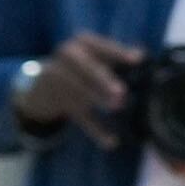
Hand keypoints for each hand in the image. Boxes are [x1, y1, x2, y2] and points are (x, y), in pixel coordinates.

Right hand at [14, 32, 143, 142]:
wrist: (41, 86)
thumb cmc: (82, 68)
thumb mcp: (95, 57)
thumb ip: (116, 58)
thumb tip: (143, 56)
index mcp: (82, 43)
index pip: (101, 46)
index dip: (118, 53)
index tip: (138, 60)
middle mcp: (67, 57)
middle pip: (85, 67)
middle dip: (102, 80)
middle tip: (121, 92)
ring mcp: (58, 78)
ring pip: (79, 90)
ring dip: (97, 99)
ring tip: (117, 107)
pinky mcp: (57, 102)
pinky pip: (78, 116)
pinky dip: (95, 129)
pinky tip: (111, 142)